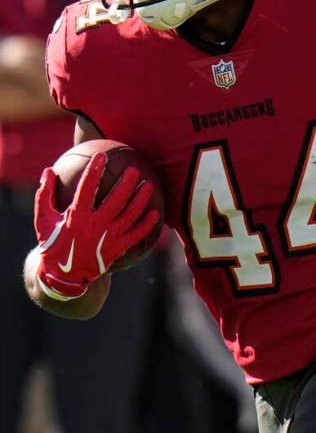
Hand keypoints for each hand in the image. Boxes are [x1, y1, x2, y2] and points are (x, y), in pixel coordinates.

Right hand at [34, 153, 160, 298]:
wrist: (63, 277)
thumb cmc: (52, 243)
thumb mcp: (43, 220)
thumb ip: (45, 195)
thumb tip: (47, 171)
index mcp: (75, 217)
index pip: (86, 189)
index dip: (94, 171)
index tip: (101, 156)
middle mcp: (94, 227)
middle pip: (115, 200)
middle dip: (126, 183)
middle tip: (133, 169)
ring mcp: (108, 239)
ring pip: (130, 216)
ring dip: (141, 199)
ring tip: (148, 184)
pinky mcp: (116, 249)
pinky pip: (136, 235)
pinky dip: (146, 224)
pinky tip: (155, 213)